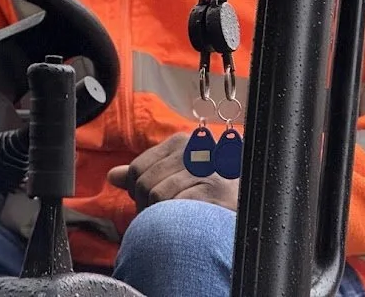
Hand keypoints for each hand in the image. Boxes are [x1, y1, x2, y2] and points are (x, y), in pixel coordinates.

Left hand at [107, 132, 239, 212]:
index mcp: (181, 142)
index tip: (150, 204)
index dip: (137, 192)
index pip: (138, 168)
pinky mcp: (215, 192)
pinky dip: (177, 220)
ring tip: (175, 221)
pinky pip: (177, 208)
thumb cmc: (208, 193)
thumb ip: (147, 172)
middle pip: (146, 183)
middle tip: (162, 218)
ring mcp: (206, 170)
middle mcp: (193, 150)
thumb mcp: (177, 175)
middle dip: (147, 207)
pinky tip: (187, 222)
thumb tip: (113, 176)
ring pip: (159, 196)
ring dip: (161, 216)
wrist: (251, 206)